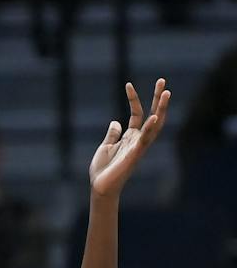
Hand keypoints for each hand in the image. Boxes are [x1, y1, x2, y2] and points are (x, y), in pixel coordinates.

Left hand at [89, 79, 170, 196]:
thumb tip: (116, 121)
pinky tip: (155, 116)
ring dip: (161, 109)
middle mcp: (138, 139)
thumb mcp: (106, 146)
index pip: (137, 113)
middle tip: (163, 81)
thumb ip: (113, 134)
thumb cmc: (103, 170)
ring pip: (155, 124)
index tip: (128, 84)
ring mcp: (138, 146)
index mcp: (130, 136)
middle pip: (153, 114)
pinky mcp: (135, 154)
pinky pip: (146, 140)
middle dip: (158, 98)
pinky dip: (150, 128)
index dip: (134, 99)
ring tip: (166, 93)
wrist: (100, 187)